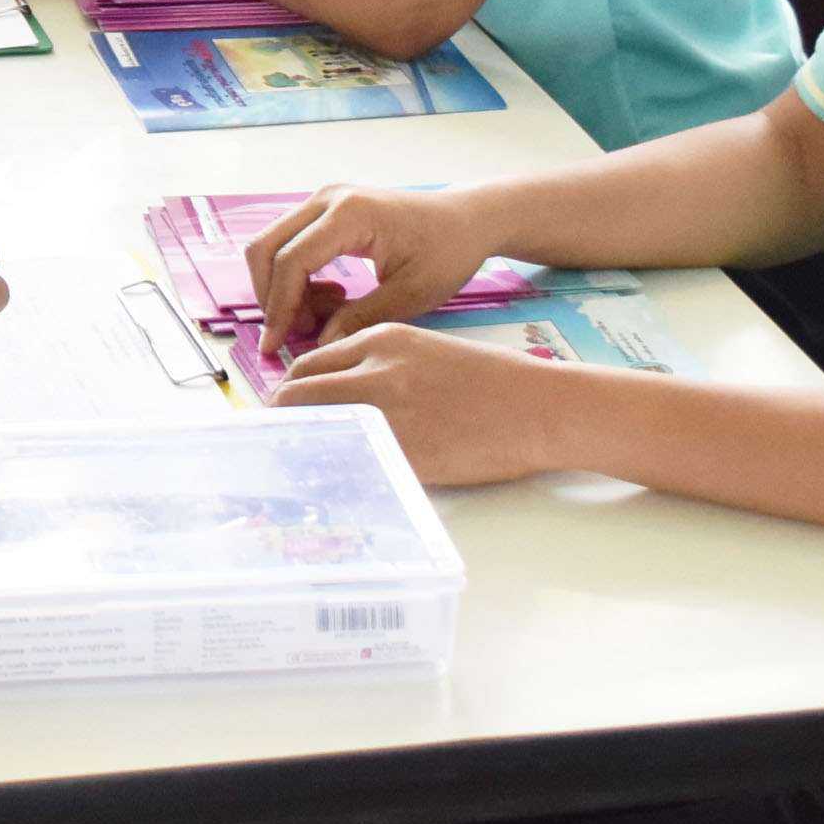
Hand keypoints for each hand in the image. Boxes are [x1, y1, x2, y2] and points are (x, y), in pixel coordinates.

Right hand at [244, 185, 496, 353]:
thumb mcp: (410, 295)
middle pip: (266, 247)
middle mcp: (328, 199)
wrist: (468, 220)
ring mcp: (325, 201)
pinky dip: (297, 277)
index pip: (291, 261)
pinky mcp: (327, 210)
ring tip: (323, 317)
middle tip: (292, 334)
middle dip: (270, 296)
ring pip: (273, 246)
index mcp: (350, 214)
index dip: (279, 307)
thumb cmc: (448, 252)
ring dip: (284, 288)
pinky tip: (332, 299)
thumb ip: (360, 319)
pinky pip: (292, 244)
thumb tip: (320, 345)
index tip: (275, 345)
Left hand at [272, 324, 561, 485]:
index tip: (293, 414)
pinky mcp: (403, 450)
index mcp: (382, 339)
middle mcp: (375, 369)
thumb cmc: (496, 382)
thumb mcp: (429, 353)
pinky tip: (338, 483)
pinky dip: (335, 471)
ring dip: (303, 445)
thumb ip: (382, 368)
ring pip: (315, 425)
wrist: (539, 406)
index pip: (308, 364)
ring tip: (306, 466)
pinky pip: (349, 460)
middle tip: (288, 443)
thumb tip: (344, 397)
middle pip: (296, 392)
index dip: (293, 393)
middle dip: (284, 419)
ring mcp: (387, 410)